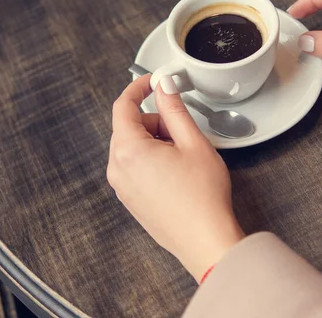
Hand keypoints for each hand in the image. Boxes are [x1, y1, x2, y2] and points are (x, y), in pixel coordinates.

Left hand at [107, 74, 244, 280]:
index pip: (122, 105)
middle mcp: (117, 168)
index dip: (138, 87)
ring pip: (132, 146)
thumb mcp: (192, 142)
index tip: (154, 81)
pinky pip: (133, 166)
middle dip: (154, 120)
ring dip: (154, 140)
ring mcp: (121, 186)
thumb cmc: (202, 196)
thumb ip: (174, 108)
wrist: (204, 240)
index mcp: (128, 150)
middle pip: (128, 127)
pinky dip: (151, 158)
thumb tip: (164, 84)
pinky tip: (176, 171)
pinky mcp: (129, 199)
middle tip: (182, 130)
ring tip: (182, 156)